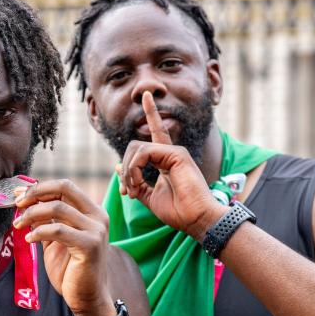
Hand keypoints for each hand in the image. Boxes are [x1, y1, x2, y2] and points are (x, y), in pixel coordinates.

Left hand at [14, 180, 114, 315]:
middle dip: (36, 193)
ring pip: (58, 207)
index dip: (40, 187)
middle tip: (17, 204)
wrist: (87, 298)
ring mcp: (96, 230)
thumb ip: (45, 220)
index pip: (65, 186)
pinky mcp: (90, 245)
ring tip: (18, 225)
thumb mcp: (55, 240)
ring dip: (32, 214)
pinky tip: (29, 239)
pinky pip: (58, 230)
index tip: (19, 195)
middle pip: (64, 188)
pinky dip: (39, 232)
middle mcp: (97, 217)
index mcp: (92, 212)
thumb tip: (25, 200)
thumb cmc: (71, 270)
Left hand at [119, 91, 225, 240]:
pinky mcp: (176, 154)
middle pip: (134, 147)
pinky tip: (137, 183)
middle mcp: (170, 152)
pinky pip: (144, 153)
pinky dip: (134, 169)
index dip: (152, 112)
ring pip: (136, 149)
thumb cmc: (178, 212)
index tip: (146, 95)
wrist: (197, 220)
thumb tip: (117, 167)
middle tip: (126, 191)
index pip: (156, 132)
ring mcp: (174, 152)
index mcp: (166, 160)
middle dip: (124, 168)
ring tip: (132, 191)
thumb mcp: (149, 197)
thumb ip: (134, 182)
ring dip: (128, 172)